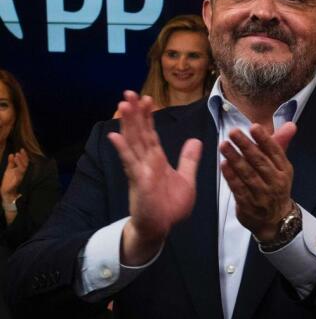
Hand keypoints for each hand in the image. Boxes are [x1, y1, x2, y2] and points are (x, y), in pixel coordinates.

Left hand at [2, 149, 28, 198]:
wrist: (6, 191)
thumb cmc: (9, 180)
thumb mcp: (9, 169)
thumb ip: (11, 162)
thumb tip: (12, 154)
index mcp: (20, 170)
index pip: (24, 162)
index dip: (24, 156)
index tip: (22, 149)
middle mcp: (22, 173)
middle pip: (25, 165)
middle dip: (23, 158)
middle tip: (19, 152)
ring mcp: (20, 178)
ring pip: (22, 170)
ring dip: (20, 163)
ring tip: (16, 157)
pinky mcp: (16, 183)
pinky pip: (18, 177)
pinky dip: (17, 172)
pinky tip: (15, 169)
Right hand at [108, 92, 201, 264]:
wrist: (161, 227)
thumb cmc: (169, 205)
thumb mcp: (186, 179)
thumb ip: (189, 160)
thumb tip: (196, 140)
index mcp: (157, 159)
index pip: (152, 133)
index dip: (149, 116)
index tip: (148, 98)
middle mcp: (146, 161)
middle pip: (139, 132)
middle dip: (135, 113)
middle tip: (129, 92)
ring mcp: (140, 170)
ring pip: (133, 142)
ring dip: (127, 124)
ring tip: (122, 104)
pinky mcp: (139, 182)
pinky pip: (130, 163)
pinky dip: (123, 149)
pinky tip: (115, 135)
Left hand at [218, 122, 296, 242]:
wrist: (276, 221)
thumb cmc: (275, 187)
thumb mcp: (281, 167)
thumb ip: (280, 144)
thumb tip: (290, 124)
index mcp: (284, 171)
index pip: (275, 152)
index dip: (265, 139)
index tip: (254, 127)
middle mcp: (275, 182)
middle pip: (260, 162)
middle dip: (246, 146)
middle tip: (233, 132)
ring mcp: (262, 195)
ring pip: (248, 175)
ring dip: (235, 159)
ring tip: (224, 145)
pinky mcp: (249, 205)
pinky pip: (238, 189)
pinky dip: (231, 176)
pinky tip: (223, 164)